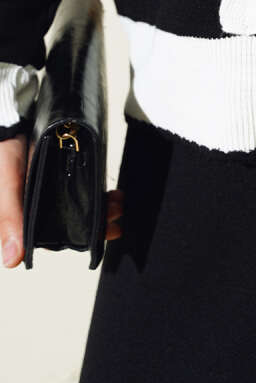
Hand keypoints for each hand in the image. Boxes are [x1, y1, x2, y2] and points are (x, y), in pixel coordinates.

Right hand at [0, 134, 123, 268]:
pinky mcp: (64, 171)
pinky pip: (84, 183)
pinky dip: (97, 188)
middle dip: (98, 220)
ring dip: (101, 205)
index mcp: (27, 216)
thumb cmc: (5, 154)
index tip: (103, 233)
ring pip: (82, 203)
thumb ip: (10, 218)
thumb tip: (12, 260)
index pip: (57, 237)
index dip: (81, 237)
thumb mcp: (7, 185)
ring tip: (117, 201)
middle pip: (74, 220)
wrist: (13, 122)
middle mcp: (43, 205)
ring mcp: (55, 188)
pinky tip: (109, 190)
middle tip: (116, 214)